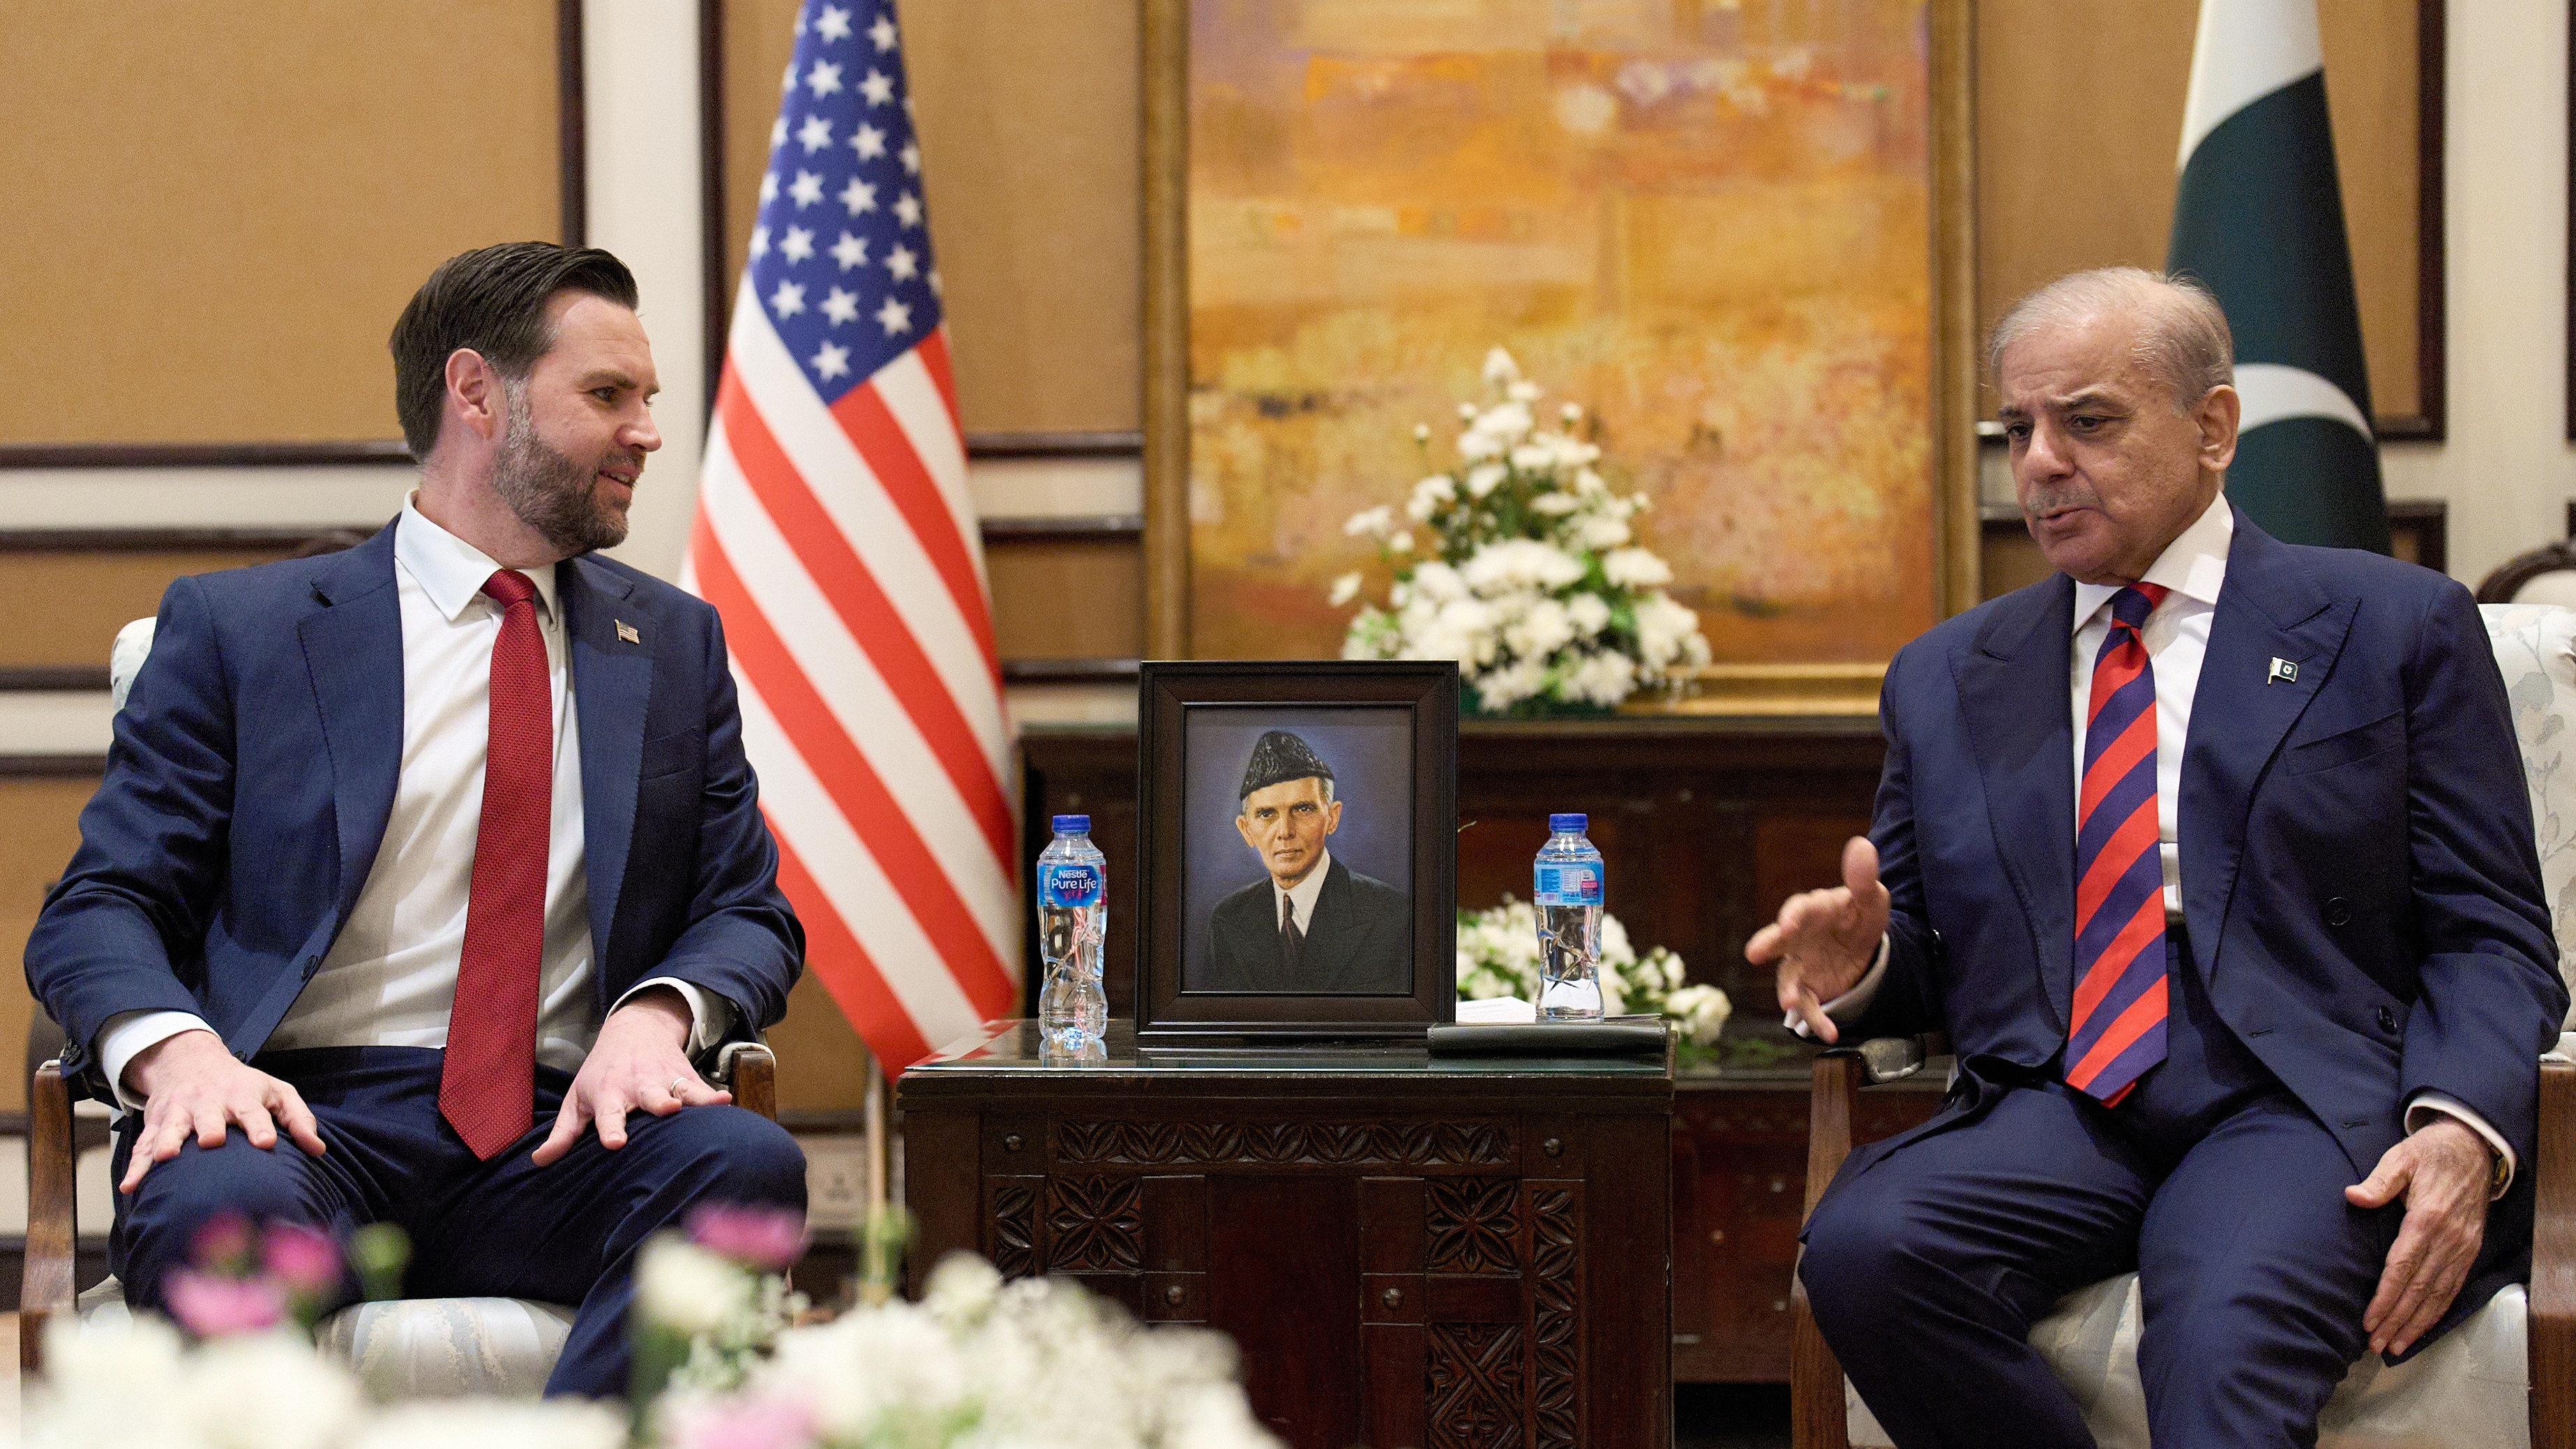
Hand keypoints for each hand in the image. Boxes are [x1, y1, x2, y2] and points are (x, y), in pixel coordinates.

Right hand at [120, 1029, 325, 1192]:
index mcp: (242, 1096)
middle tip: (211, 1141)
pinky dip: (136, 1167)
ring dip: (167, 1142)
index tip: (266, 1143)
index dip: (260, 1126)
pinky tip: (130, 1188)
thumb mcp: (276, 1092)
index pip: (253, 1111)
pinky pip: (143, 1147)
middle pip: (208, 1116)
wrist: (191, 1061)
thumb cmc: (243, 1085)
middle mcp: (208, 1103)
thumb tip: (318, 1150)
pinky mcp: (156, 1125)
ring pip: (171, 1129)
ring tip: (165, 1158)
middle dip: (209, 1128)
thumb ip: (299, 1119)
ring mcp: (179, 1113)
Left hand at [531, 987, 728, 1165]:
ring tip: (709, 1104)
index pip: (609, 1114)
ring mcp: (664, 1080)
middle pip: (650, 1096)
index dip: (611, 1128)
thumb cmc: (601, 1073)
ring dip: (693, 1098)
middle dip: (659, 1102)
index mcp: (608, 1093)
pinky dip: (713, 1096)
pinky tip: (726, 1102)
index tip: (615, 1143)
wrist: (634, 1029)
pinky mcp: (684, 1077)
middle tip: (668, 1109)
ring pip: (681, 1090)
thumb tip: (539, 1161)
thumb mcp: (578, 1098)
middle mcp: (638, 1086)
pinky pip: (700, 1088)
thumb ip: (564, 1133)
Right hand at [1745, 835, 1889, 1044]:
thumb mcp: (1871, 898)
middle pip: (1779, 938)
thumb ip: (1863, 877)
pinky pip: (1807, 1004)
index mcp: (1815, 909)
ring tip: (1789, 1003)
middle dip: (1769, 943)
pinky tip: (1829, 1031)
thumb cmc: (1859, 916)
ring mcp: (1800, 962)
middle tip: (1756, 952)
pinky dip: (1816, 1019)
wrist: (1861, 947)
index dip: (1793, 916)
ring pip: (1787, 976)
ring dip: (1787, 990)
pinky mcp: (1806, 986)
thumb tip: (1861, 844)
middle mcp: (1799, 935)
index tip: (1789, 923)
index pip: (1801, 908)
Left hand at [2346, 1117, 2493, 1355]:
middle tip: (2376, 1345)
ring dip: (2416, 1323)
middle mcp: (2448, 1240)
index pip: (2402, 1267)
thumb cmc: (2429, 1154)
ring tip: (2395, 1346)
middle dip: (2397, 1320)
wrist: (2473, 1150)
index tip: (2370, 1321)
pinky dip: (2437, 1312)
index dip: (2386, 1297)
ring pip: (2438, 1295)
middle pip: (2419, 1289)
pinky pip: (2453, 1288)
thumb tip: (2353, 1196)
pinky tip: (2422, 1328)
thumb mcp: (2401, 1157)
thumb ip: (2379, 1181)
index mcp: (2427, 1218)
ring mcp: (2462, 1248)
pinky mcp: (2469, 1252)